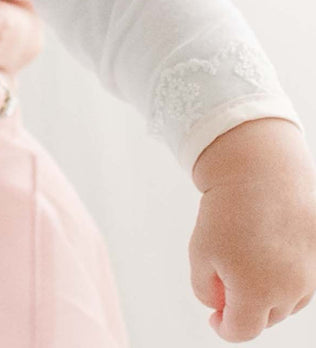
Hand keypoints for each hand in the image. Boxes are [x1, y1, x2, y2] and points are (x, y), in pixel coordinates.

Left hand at [190, 118, 315, 340]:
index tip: (214, 319)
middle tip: (223, 285)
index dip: (224, 328)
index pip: (242, 331)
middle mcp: (289, 291)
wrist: (260, 173)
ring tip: (244, 265)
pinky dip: (283, 279)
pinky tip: (266, 257)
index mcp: (257, 295)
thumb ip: (205, 288)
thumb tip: (217, 304)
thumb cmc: (227, 211)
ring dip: (266, 296)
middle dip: (244, 309)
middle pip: (265, 318)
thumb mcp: (200, 252)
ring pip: (286, 302)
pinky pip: (301, 282)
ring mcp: (308, 275)